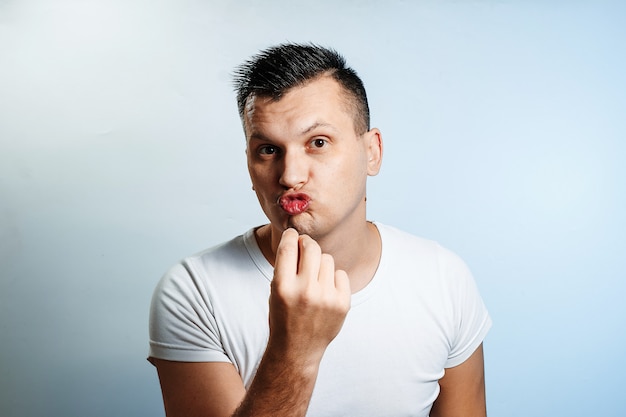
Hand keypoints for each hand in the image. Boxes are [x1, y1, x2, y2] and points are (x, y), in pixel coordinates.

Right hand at [268, 228, 350, 360]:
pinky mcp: (342, 303)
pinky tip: (326, 289)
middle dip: (307, 244)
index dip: (290, 235)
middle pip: (311, 247)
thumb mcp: (275, 291)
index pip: (288, 247)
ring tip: (314, 277)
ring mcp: (326, 298)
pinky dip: (333, 278)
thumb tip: (298, 237)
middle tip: (305, 248)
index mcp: (283, 287)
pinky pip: (341, 274)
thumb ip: (286, 266)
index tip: (292, 234)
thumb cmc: (284, 316)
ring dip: (320, 263)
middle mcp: (305, 291)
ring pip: (327, 258)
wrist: (297, 349)